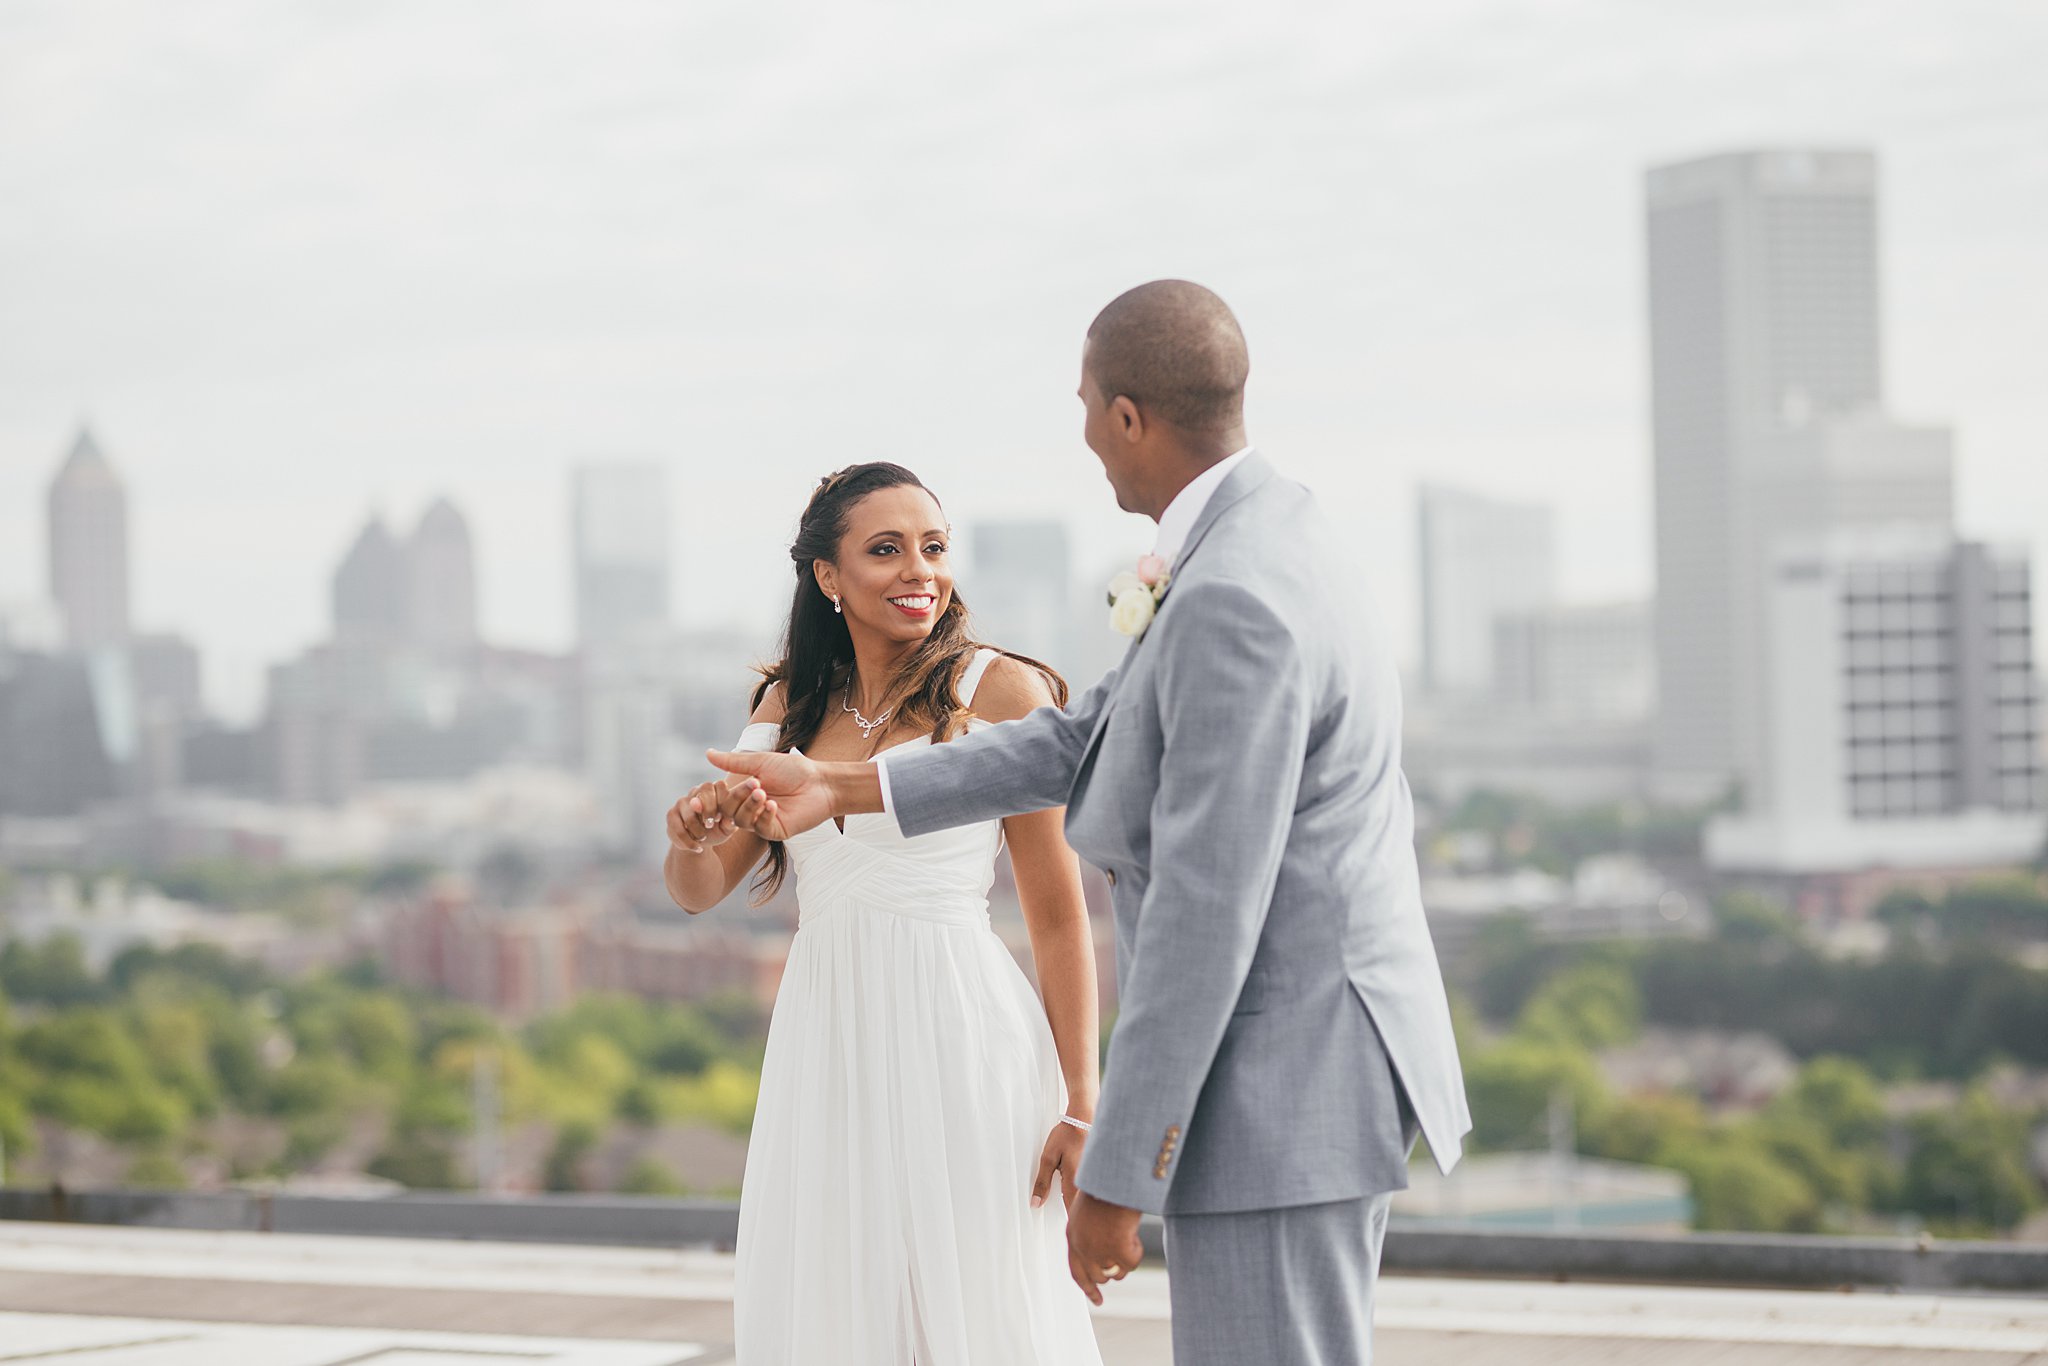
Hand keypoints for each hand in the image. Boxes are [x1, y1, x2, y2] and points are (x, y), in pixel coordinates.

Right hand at [666, 780, 763, 854]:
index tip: (720, 817)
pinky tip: (697, 848)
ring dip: (697, 830)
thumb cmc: (716, 831)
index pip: (720, 785)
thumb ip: (730, 824)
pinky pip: (679, 828)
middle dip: (709, 810)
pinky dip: (689, 841)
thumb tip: (730, 820)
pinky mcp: (671, 814)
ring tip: (703, 838)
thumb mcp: (726, 829)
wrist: (698, 842)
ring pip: (690, 812)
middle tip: (710, 826)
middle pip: (704, 790)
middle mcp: (697, 791)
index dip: (722, 800)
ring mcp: (682, 801)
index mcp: (714, 791)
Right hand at [704, 748, 834, 840]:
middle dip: (739, 797)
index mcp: (745, 794)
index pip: (724, 799)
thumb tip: (707, 753)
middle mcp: (751, 809)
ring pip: (741, 821)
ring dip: (750, 806)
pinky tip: (773, 805)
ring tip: (764, 793)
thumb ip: (734, 762)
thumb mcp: (761, 763)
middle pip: (729, 812)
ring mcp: (763, 822)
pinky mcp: (776, 831)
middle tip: (756, 784)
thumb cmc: (794, 770)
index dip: (726, 793)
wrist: (821, 782)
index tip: (742, 781)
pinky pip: (760, 828)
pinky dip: (764, 816)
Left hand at [1032, 1120, 1086, 1213]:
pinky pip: (1089, 1189)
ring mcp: (1093, 1176)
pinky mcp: (1094, 1171)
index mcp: (1074, 1181)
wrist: (1082, 1118)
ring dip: (1079, 1203)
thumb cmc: (1066, 1135)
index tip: (1066, 1230)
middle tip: (1067, 1218)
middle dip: (1074, 1214)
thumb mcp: (1047, 1158)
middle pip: (1080, 1207)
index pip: (1071, 1210)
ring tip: (1074, 1203)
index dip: (1069, 1222)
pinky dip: (1083, 1192)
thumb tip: (1036, 1202)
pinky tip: (1078, 1188)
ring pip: (1085, 1199)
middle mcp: (1086, 1181)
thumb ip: (1042, 1182)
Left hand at [1066, 1191, 1143, 1305]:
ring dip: (1125, 1258)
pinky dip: (1136, 1251)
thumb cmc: (1106, 1188)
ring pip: (1116, 1273)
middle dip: (1112, 1269)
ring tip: (1127, 1234)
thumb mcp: (1088, 1211)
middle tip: (1123, 1258)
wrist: (1115, 1178)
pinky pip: (1131, 1264)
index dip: (1087, 1287)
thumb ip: (1089, 1233)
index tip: (1097, 1300)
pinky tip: (1133, 1232)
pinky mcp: (1116, 1250)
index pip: (1076, 1272)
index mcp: (1072, 1235)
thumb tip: (1103, 1261)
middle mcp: (1081, 1247)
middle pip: (1098, 1276)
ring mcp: (1098, 1251)